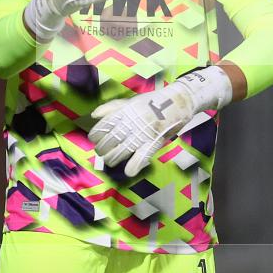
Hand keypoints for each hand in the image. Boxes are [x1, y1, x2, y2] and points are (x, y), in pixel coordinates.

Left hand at [88, 66, 232, 176]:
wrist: (178, 101)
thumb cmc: (153, 102)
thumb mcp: (132, 101)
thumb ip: (112, 107)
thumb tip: (94, 115)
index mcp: (125, 111)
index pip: (103, 126)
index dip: (95, 136)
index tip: (95, 139)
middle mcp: (132, 122)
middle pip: (109, 142)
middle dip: (102, 150)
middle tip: (103, 152)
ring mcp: (143, 133)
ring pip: (121, 152)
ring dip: (112, 159)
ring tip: (111, 160)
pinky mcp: (155, 142)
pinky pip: (141, 158)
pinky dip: (133, 167)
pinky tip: (129, 171)